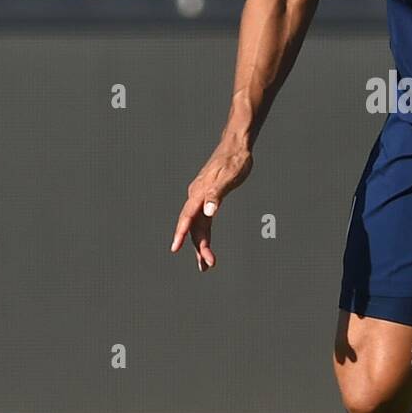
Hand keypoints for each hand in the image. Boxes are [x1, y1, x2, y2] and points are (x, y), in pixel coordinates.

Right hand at [170, 141, 252, 271]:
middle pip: (193, 226)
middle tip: (206, 267)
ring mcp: (201, 198)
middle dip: (198, 247)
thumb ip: (216, 195)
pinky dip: (205, 235)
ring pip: (198, 226)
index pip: (187, 216)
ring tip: (206, 265)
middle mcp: (197, 196)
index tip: (175, 248)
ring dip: (201, 245)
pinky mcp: (208, 199)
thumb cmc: (235, 160)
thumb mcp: (229, 177)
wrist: (237, 145)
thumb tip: (208, 212)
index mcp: (199, 192)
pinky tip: (205, 246)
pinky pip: (203, 221)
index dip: (181, 233)